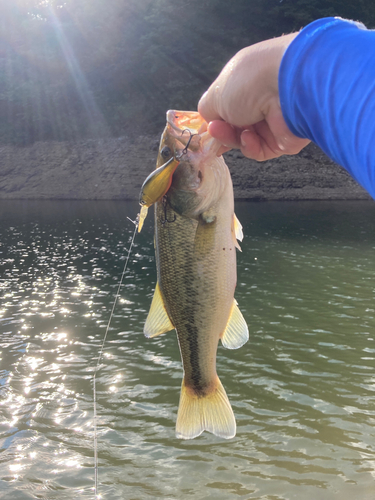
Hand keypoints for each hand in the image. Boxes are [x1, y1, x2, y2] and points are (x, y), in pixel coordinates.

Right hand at [198, 33, 309, 159]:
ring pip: (245, 140)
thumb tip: (208, 121)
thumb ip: (207, 109)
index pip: (228, 105)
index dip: (216, 118)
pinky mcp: (284, 139)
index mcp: (245, 81)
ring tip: (232, 132)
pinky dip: (251, 146)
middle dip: (222, 130)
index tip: (207, 128)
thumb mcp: (216, 93)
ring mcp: (273, 119)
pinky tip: (249, 137)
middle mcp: (261, 99)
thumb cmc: (249, 82)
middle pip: (234, 125)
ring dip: (234, 139)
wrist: (289, 87)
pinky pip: (260, 150)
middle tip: (215, 131)